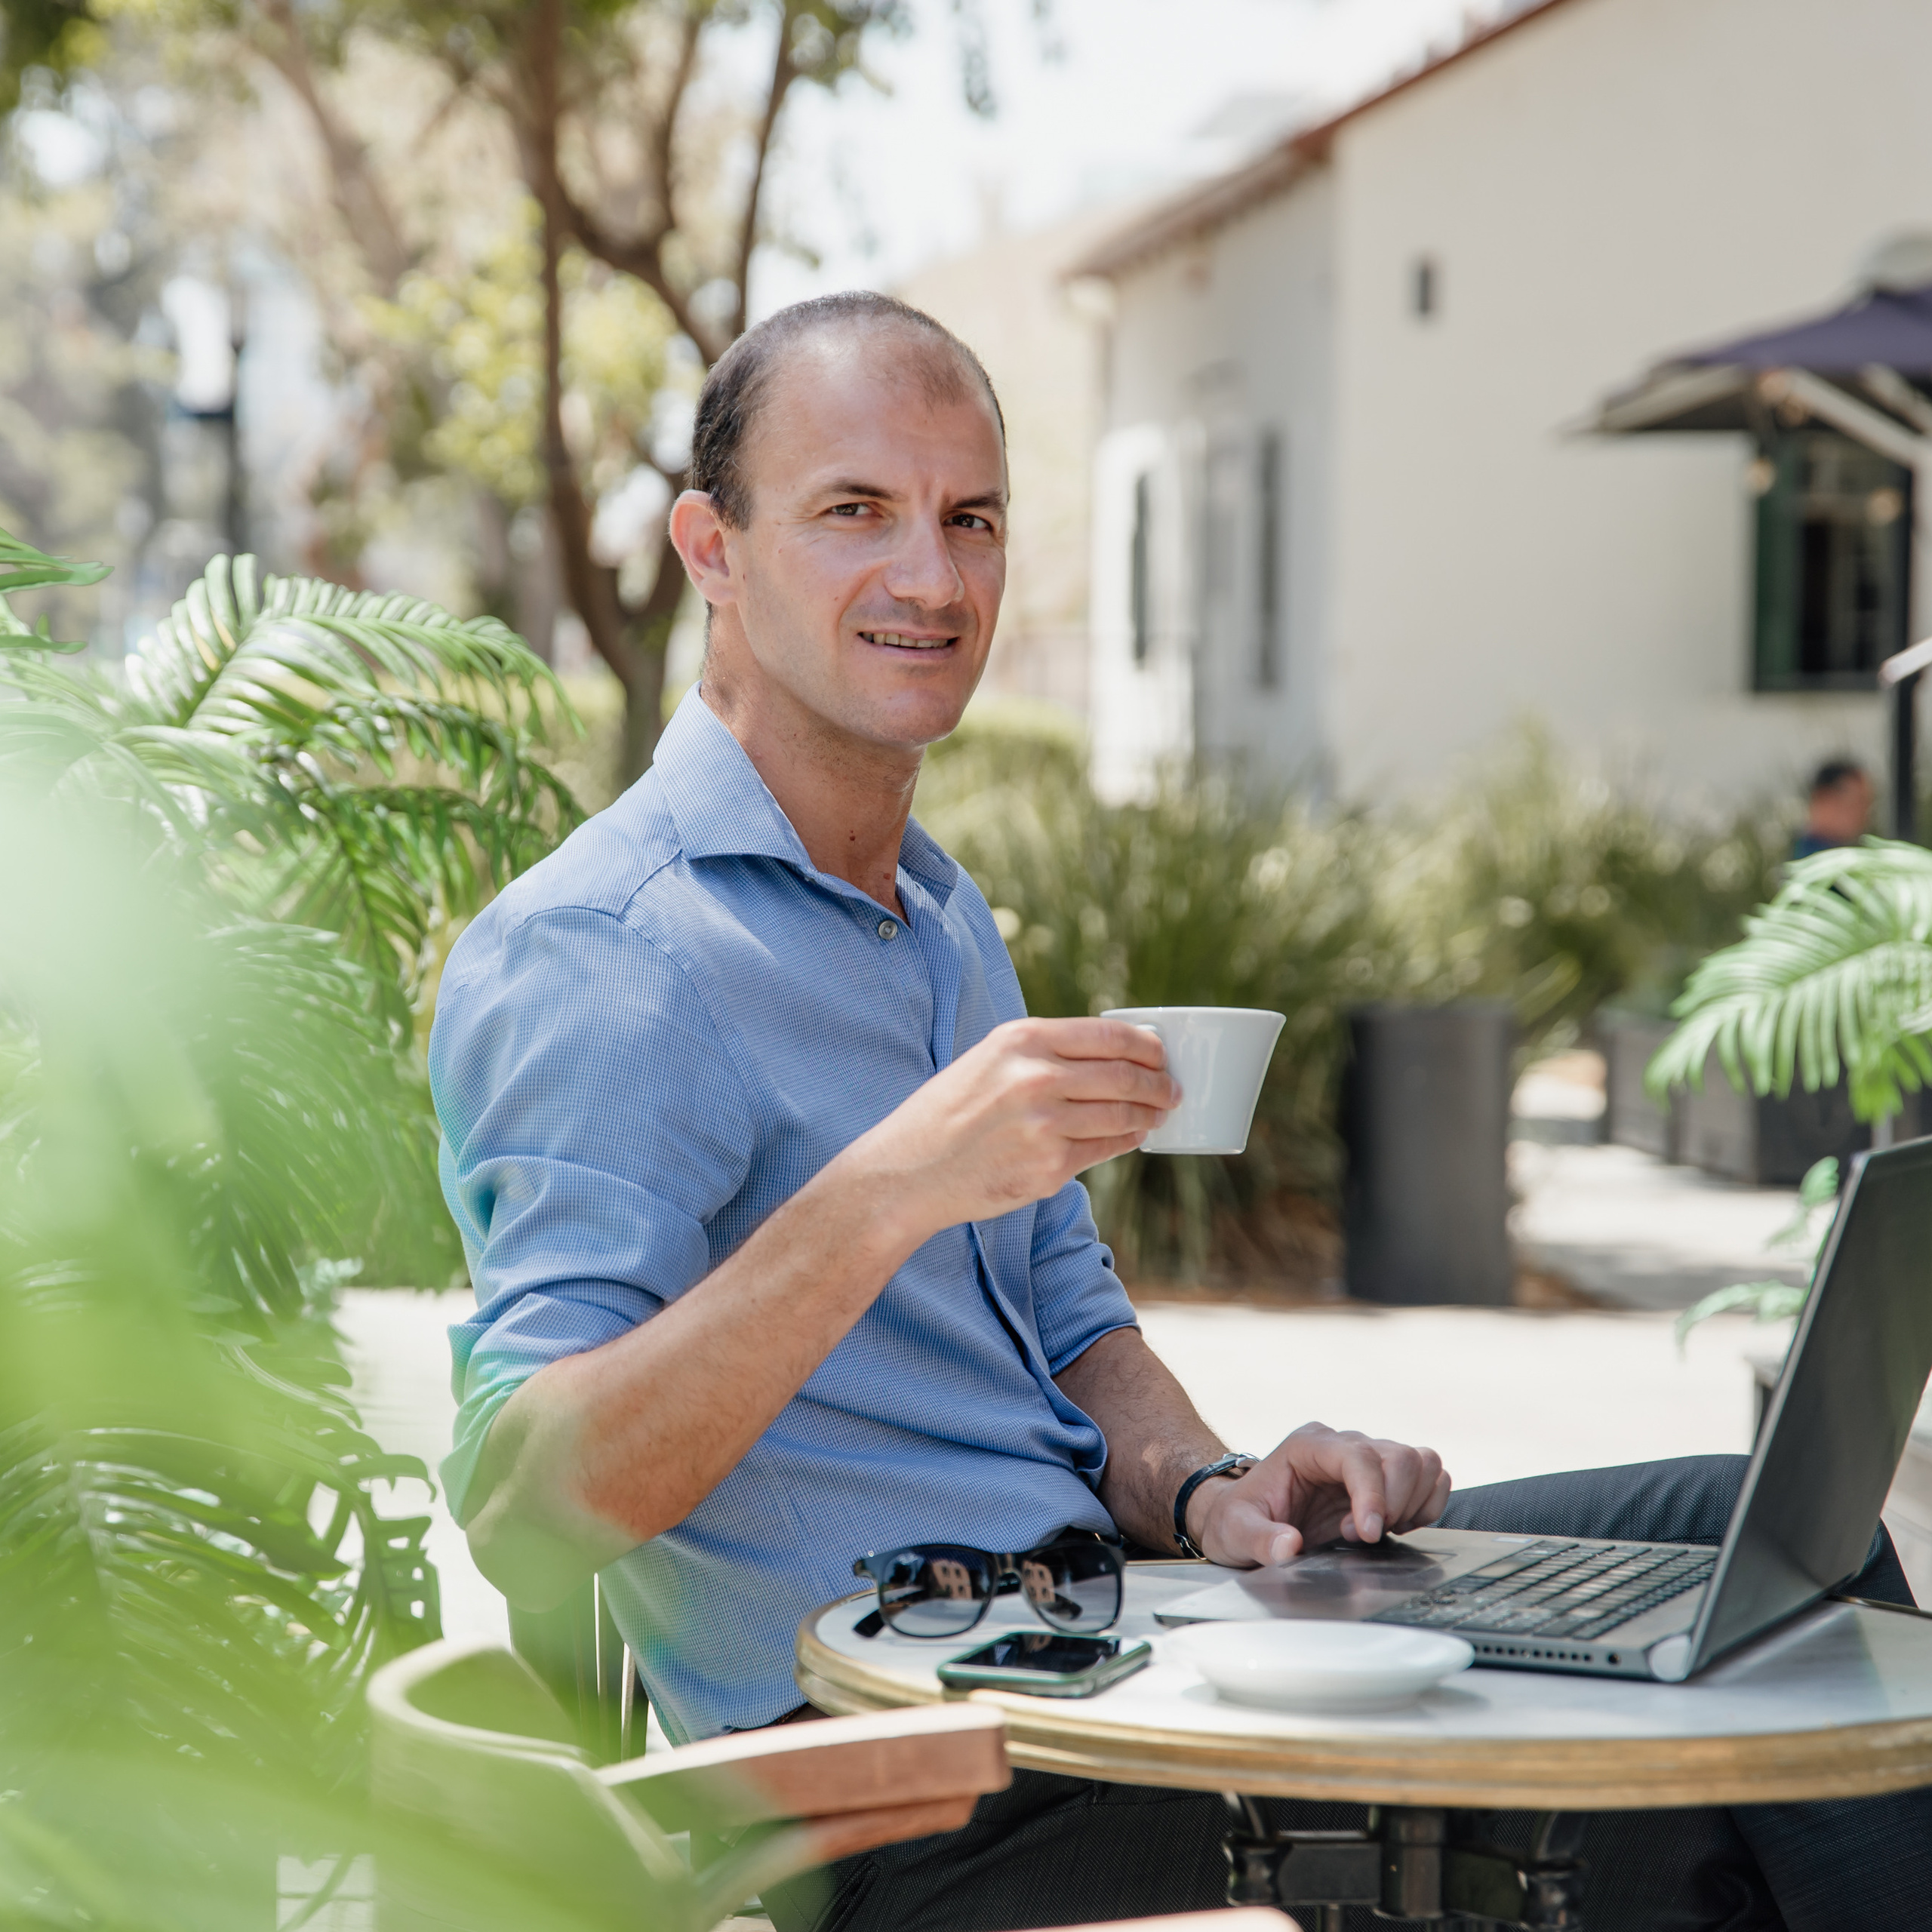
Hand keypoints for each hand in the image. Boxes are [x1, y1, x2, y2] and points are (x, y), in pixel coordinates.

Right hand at [847, 1017, 1179, 1236]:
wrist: (909, 1171)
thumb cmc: (949, 1112)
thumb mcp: (990, 1059)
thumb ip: (1044, 1052)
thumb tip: (1110, 1054)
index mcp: (1023, 1040)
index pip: (1111, 1037)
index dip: (1148, 1047)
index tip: (1161, 1054)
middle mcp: (1036, 1078)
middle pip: (1125, 1076)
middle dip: (1159, 1084)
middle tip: (1171, 1089)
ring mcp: (1045, 1126)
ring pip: (1122, 1116)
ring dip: (1149, 1115)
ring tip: (1158, 1114)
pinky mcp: (1049, 1169)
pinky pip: (1103, 1150)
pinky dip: (1124, 1142)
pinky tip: (1131, 1137)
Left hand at [1188, 1422, 1450, 1567]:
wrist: (1244, 1519)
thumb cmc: (1238, 1519)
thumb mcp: (1235, 1532)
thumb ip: (1259, 1539)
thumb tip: (1289, 1545)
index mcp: (1308, 1446)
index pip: (1358, 1456)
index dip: (1373, 1494)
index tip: (1369, 1534)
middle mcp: (1341, 1445)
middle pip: (1400, 1457)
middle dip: (1393, 1503)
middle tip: (1363, 1536)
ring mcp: (1366, 1459)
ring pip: (1422, 1462)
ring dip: (1412, 1503)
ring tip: (1377, 1531)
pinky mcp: (1383, 1479)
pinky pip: (1430, 1477)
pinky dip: (1426, 1505)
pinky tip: (1396, 1526)